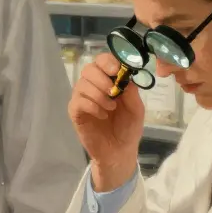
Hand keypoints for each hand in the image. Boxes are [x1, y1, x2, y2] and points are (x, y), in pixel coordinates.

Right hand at [68, 53, 144, 190]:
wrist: (119, 151)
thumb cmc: (128, 128)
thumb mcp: (137, 109)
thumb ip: (131, 92)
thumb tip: (126, 76)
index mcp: (109, 81)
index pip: (102, 61)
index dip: (108, 62)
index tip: (117, 71)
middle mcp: (93, 86)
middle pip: (89, 69)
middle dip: (102, 79)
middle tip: (113, 92)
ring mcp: (81, 98)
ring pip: (82, 84)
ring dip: (99, 95)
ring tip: (111, 109)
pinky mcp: (75, 111)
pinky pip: (78, 101)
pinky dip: (92, 106)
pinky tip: (102, 115)